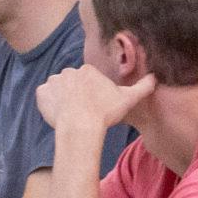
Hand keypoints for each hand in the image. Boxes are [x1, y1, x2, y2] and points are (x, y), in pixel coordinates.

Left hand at [33, 64, 153, 136]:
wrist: (81, 126)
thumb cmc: (105, 113)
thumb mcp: (128, 99)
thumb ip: (142, 87)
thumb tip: (155, 78)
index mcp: (87, 70)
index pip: (87, 79)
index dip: (90, 93)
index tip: (94, 105)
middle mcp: (68, 71)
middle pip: (71, 82)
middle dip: (75, 93)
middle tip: (82, 111)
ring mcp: (53, 81)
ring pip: (57, 88)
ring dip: (61, 97)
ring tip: (70, 114)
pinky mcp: (41, 93)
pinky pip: (43, 96)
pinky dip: (48, 104)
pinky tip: (57, 114)